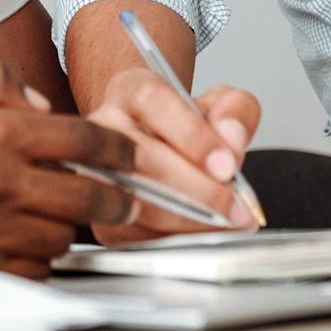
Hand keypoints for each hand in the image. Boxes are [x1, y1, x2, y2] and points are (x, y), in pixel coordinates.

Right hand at [0, 61, 138, 277]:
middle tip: (121, 200)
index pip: (82, 137)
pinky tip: (18, 241)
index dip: (118, 147)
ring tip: (47, 217)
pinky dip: (35, 259)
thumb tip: (47, 107)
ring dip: (64, 229)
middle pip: (88, 195)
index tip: (129, 155)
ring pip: (62, 237)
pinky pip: (34, 270)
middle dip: (115, 199)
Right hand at [83, 66, 261, 242]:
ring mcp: (95, 174)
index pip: (152, 102)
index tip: (226, 165)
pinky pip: (133, 234)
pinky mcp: (101, 217)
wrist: (165, 155)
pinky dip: (173, 240)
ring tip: (227, 223)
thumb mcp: (221, 108)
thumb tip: (230, 139)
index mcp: (130, 91)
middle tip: (235, 206)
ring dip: (186, 218)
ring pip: (133, 199)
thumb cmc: (190, 132)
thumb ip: (235, 111)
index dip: (192, 135)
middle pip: (139, 156)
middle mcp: (103, 128)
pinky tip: (202, 234)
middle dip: (194, 188)